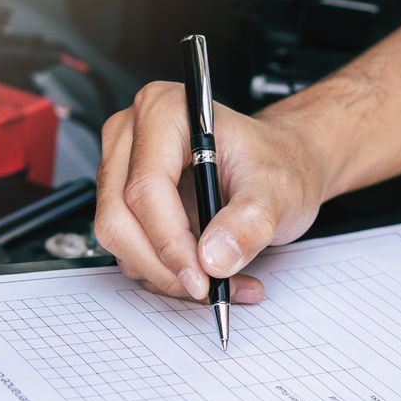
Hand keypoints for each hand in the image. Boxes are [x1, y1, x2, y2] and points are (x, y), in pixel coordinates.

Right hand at [94, 81, 328, 300]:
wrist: (281, 166)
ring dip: (166, 273)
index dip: (170, 242)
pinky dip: (165, 271)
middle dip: (163, 265)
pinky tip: (207, 270)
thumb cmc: (277, 163)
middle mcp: (132, 135)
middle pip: (119, 217)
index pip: (146, 188)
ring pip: (119, 239)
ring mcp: (121, 168)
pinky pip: (129, 248)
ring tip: (221, 279)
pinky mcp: (123, 200)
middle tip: (208, 287)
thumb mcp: (278, 190)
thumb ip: (250, 222)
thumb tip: (213, 257)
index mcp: (165, 112)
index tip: (202, 278)